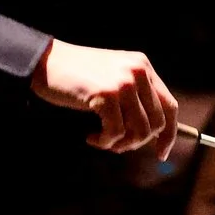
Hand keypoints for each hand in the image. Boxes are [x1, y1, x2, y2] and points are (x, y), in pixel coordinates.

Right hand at [33, 40, 177, 157]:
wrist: (45, 62)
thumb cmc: (76, 76)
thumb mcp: (112, 78)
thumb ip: (133, 98)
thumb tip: (151, 135)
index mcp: (143, 66)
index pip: (169, 106)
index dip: (169, 134)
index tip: (161, 153)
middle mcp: (138, 71)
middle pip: (157, 123)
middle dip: (137, 143)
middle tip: (116, 145)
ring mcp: (124, 82)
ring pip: (139, 131)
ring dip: (119, 144)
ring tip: (101, 140)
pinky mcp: (107, 94)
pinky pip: (116, 133)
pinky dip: (103, 142)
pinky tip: (90, 136)